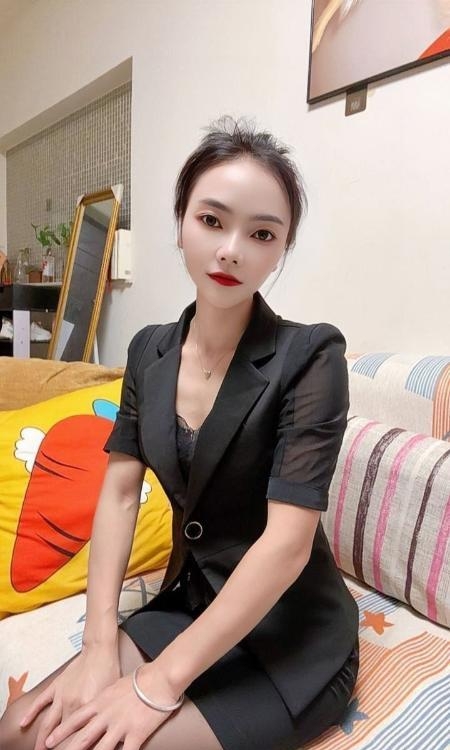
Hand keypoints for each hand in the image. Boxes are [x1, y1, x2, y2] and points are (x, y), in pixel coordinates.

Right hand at [20, 644, 119, 749]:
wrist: (100, 650)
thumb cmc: (109, 671)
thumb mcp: (109, 697)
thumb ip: (102, 717)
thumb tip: (102, 733)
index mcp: (88, 707)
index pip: (78, 735)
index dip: (74, 746)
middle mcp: (72, 703)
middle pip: (61, 733)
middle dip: (56, 747)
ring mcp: (62, 695)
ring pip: (48, 723)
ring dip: (41, 739)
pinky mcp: (56, 686)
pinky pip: (41, 701)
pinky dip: (31, 713)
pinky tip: (24, 723)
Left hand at [43, 668, 177, 749]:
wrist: (160, 678)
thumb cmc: (141, 679)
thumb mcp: (115, 684)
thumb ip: (105, 697)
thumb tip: (98, 702)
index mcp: (101, 702)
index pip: (75, 719)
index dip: (61, 732)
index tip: (49, 741)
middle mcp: (107, 715)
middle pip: (83, 738)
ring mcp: (120, 726)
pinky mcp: (136, 734)